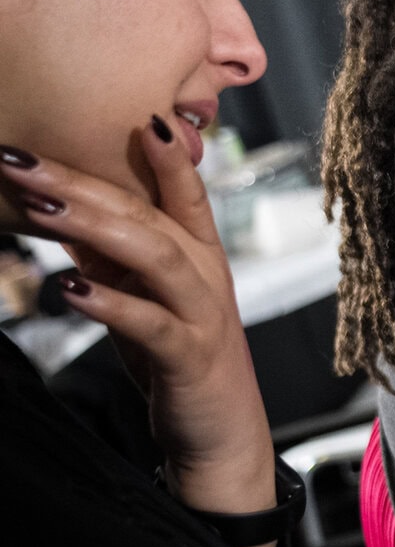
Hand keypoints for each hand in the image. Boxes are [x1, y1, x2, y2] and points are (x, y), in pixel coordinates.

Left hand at [1, 122, 276, 546]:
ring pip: (153, 255)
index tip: (133, 111)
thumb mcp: (140, 298)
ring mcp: (201, 314)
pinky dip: (111, 304)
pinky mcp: (189, 357)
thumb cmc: (177, 360)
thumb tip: (62, 207)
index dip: (165, 152)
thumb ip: (111, 255)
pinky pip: (150, 324)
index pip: (183, 190)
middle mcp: (207, 274)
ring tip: (41, 207)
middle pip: (148, 214)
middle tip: (22, 157)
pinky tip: (70, 291)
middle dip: (84, 182)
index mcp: (198, 255)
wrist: (220, 435)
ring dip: (95, 227)